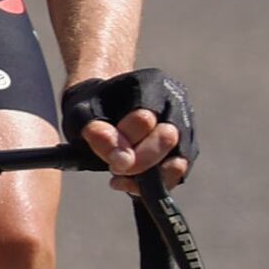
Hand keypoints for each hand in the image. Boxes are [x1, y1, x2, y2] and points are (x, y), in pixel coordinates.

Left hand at [65, 66, 191, 183]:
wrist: (103, 106)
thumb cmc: (90, 107)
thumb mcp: (81, 114)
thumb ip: (98, 133)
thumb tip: (122, 160)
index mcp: (150, 84)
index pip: (144, 117)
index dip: (126, 141)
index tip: (109, 156)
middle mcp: (175, 102)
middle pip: (167, 138)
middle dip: (139, 161)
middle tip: (115, 169)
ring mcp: (185, 125)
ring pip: (179, 161)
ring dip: (148, 177)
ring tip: (119, 179)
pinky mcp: (186, 149)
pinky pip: (177, 174)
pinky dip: (153, 184)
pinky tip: (128, 184)